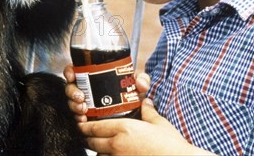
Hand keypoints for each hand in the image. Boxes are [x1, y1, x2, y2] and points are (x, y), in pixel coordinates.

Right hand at [63, 65, 151, 122]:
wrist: (134, 114)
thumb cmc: (131, 94)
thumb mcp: (136, 85)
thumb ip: (142, 80)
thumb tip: (140, 84)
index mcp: (94, 76)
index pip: (76, 70)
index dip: (70, 72)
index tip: (72, 76)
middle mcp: (87, 89)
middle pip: (71, 87)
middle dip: (72, 93)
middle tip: (80, 98)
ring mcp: (85, 103)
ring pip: (72, 102)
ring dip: (74, 106)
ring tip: (83, 111)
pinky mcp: (86, 116)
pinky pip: (77, 116)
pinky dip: (78, 119)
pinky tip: (83, 120)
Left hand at [78, 99, 214, 155]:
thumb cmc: (171, 145)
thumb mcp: (159, 124)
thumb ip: (149, 111)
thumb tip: (146, 102)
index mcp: (124, 129)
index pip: (94, 127)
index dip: (85, 126)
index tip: (82, 124)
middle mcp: (117, 145)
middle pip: (91, 142)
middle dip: (88, 138)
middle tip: (88, 135)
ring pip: (97, 155)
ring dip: (97, 151)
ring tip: (102, 147)